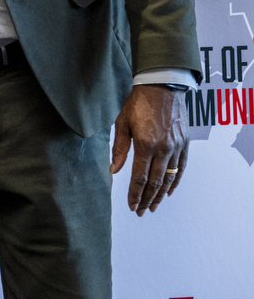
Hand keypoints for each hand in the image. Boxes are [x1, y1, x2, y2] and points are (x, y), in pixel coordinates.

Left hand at [110, 84, 188, 215]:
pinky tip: (169, 190)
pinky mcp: (185, 143)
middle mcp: (164, 148)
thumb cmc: (138, 103)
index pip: (140, 177)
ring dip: (161, 194)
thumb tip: (113, 170)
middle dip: (147, 198)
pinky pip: (182, 167)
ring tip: (154, 205)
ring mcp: (177, 146)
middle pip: (155, 181)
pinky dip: (176, 181)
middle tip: (141, 211)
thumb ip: (119, 148)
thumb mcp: (122, 123)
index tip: (132, 205)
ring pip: (170, 177)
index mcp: (145, 144)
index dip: (135, 194)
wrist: (162, 87)